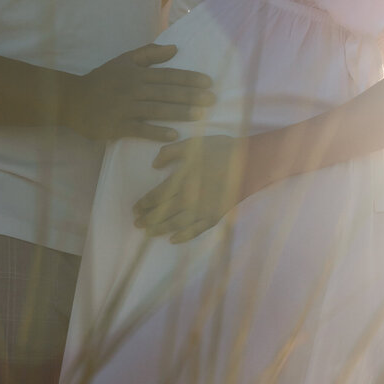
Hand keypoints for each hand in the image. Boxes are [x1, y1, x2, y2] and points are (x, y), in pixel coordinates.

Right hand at [67, 45, 213, 142]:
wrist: (74, 99)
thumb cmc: (103, 80)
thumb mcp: (124, 60)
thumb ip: (149, 53)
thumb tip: (175, 48)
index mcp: (137, 74)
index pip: (168, 75)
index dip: (189, 78)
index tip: (208, 82)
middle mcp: (133, 89)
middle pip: (166, 92)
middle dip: (190, 96)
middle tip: (212, 100)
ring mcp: (125, 108)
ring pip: (157, 110)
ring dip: (179, 113)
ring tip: (200, 116)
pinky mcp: (117, 126)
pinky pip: (140, 129)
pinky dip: (157, 132)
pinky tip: (173, 135)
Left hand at [133, 134, 248, 241]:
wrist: (249, 163)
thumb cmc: (220, 151)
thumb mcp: (192, 144)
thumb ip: (170, 153)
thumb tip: (154, 164)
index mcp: (181, 180)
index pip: (156, 196)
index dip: (144, 204)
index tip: (135, 208)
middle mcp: (188, 199)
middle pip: (162, 213)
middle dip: (147, 219)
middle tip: (137, 224)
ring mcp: (201, 210)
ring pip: (175, 224)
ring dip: (160, 229)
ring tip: (148, 233)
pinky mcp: (214, 217)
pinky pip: (195, 231)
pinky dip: (183, 237)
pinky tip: (173, 239)